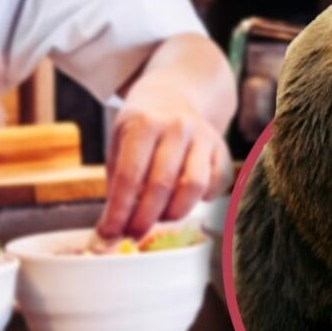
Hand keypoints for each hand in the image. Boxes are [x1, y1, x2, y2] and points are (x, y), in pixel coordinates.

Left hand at [97, 105, 231, 238]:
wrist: (174, 96)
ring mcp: (203, 137)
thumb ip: (116, 187)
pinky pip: (217, 184)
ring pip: (193, 186)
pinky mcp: (222, 148)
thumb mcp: (119, 146)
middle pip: (161, 185)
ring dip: (174, 213)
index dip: (119, 211)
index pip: (129, 176)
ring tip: (159, 218)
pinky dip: (203, 200)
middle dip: (144, 219)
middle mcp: (177, 127)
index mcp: (145, 124)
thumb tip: (110, 232)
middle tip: (132, 234)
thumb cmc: (141, 130)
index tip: (109, 232)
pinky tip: (185, 198)